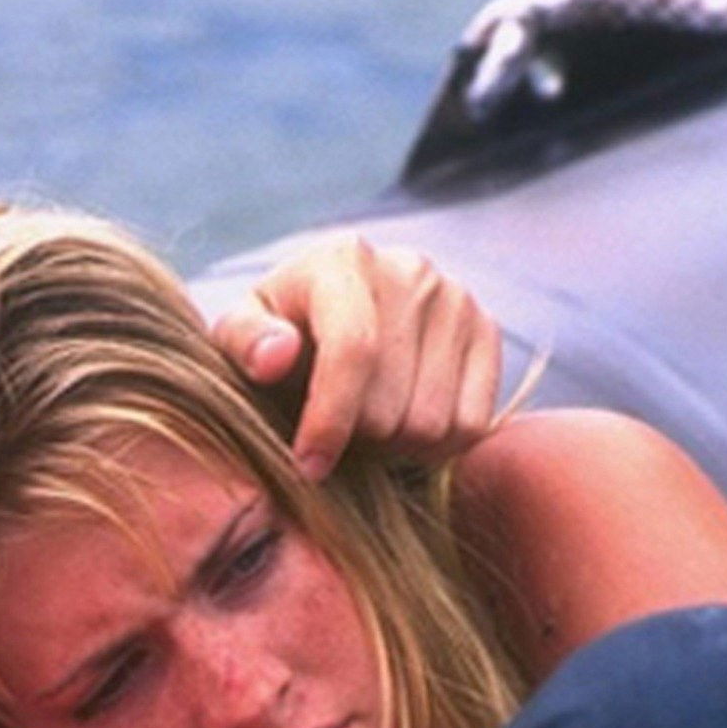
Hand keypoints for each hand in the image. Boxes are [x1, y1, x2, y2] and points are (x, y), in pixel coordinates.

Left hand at [209, 234, 501, 480]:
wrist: (334, 310)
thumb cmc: (276, 331)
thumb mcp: (240, 333)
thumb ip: (244, 342)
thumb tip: (275, 356)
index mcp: (342, 260)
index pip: (353, 350)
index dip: (329, 421)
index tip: (307, 467)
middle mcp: (410, 269)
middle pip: (391, 403)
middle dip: (355, 439)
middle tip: (333, 433)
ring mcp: (457, 299)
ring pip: (433, 423)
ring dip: (394, 448)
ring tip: (365, 426)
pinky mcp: (487, 331)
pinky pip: (471, 424)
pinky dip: (435, 446)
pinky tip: (402, 423)